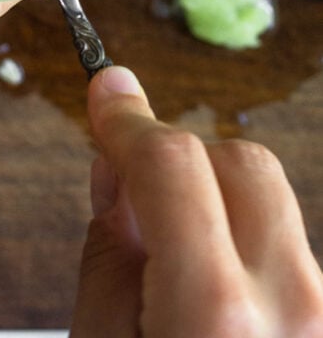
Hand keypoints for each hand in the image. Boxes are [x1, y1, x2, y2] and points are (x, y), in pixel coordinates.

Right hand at [72, 66, 322, 337]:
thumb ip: (109, 248)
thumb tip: (117, 166)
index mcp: (214, 315)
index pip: (172, 166)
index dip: (129, 118)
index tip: (107, 93)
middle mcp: (289, 307)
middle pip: (242, 161)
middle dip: (180, 156)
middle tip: (135, 191)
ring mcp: (321, 316)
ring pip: (272, 199)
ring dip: (215, 199)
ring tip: (173, 255)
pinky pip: (288, 246)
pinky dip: (242, 240)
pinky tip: (212, 290)